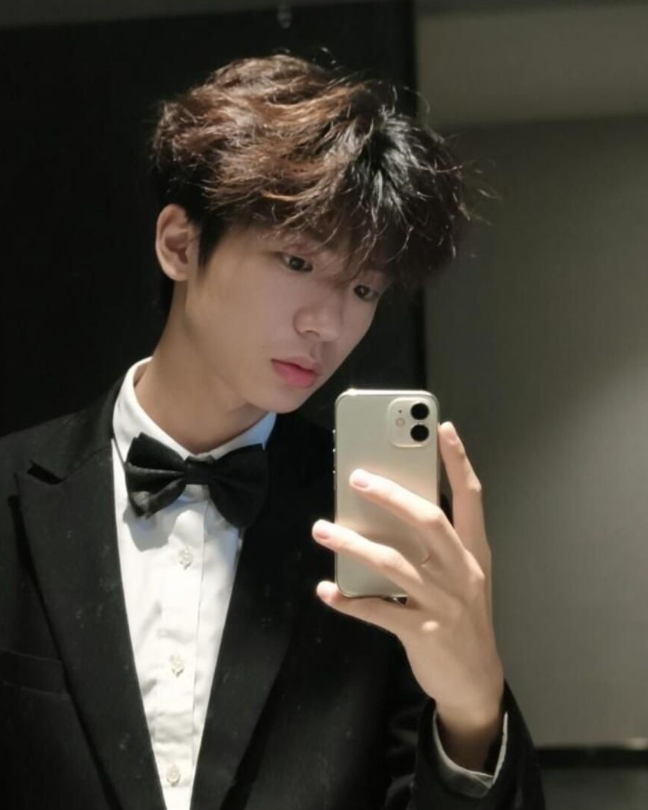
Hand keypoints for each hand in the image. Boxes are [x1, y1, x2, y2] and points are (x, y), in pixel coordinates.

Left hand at [312, 421, 503, 768]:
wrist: (477, 682)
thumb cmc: (462, 617)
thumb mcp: (462, 577)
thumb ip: (436, 546)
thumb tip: (386, 511)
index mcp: (474, 552)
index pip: (471, 498)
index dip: (458, 461)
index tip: (443, 428)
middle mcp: (463, 571)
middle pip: (429, 521)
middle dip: (393, 496)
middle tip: (358, 477)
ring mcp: (445, 603)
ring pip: (394, 563)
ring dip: (354, 544)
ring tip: (322, 529)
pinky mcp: (424, 632)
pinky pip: (379, 611)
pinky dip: (350, 600)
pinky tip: (327, 589)